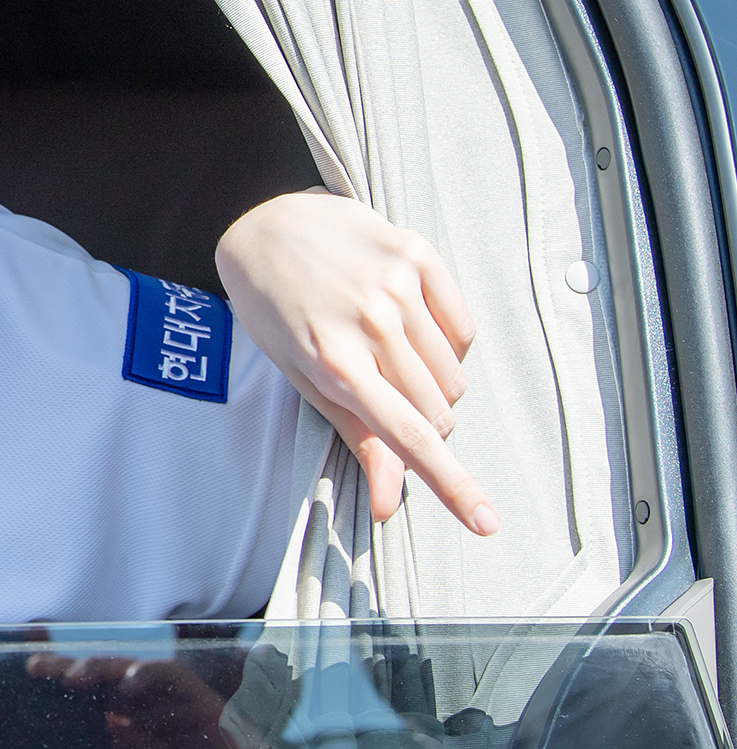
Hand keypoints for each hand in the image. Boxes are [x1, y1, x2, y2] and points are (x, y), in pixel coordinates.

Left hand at [7, 654, 298, 748]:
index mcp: (118, 719)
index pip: (81, 693)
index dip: (55, 680)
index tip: (26, 674)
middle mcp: (136, 702)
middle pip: (96, 674)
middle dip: (66, 667)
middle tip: (38, 668)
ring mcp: (163, 696)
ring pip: (125, 668)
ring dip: (99, 669)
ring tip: (74, 677)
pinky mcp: (191, 694)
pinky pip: (167, 674)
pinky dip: (146, 676)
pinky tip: (129, 684)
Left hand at [216, 191, 491, 532]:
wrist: (263, 226)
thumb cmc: (275, 310)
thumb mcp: (301, 376)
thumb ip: (354, 436)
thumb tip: (389, 503)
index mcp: (335, 363)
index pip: (410, 437)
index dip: (452, 485)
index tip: (485, 522)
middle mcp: (372, 324)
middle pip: (439, 411)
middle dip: (421, 421)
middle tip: (383, 394)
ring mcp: (398, 286)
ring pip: (454, 375)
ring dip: (432, 382)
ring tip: (387, 353)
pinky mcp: (417, 255)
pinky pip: (463, 329)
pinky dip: (446, 342)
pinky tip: (408, 325)